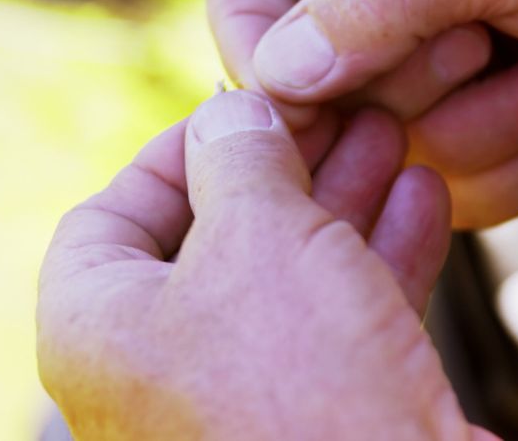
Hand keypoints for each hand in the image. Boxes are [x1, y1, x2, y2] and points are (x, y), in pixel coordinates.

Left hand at [37, 91, 495, 439]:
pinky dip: (376, 258)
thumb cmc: (298, 389)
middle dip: (286, 166)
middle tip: (337, 113)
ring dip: (343, 200)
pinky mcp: (313, 417)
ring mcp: (236, 399)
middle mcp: (155, 370)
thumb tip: (231, 113)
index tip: (242, 107)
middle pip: (215, 236)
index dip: (179, 148)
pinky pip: (335, 320)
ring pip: (286, 273)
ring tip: (391, 138)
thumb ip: (238, 157)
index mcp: (97, 330)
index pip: (113, 213)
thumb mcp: (259, 238)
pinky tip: (421, 198)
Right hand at [208, 0, 517, 226]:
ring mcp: (438, 81)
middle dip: (414, 96)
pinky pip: (463, 194)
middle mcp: (385, 11)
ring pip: (396, 160)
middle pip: (322, 103)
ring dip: (485, 132)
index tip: (324, 94)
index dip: (272, 67)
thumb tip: (276, 75)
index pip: (251, 8)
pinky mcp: (489, 134)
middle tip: (482, 44)